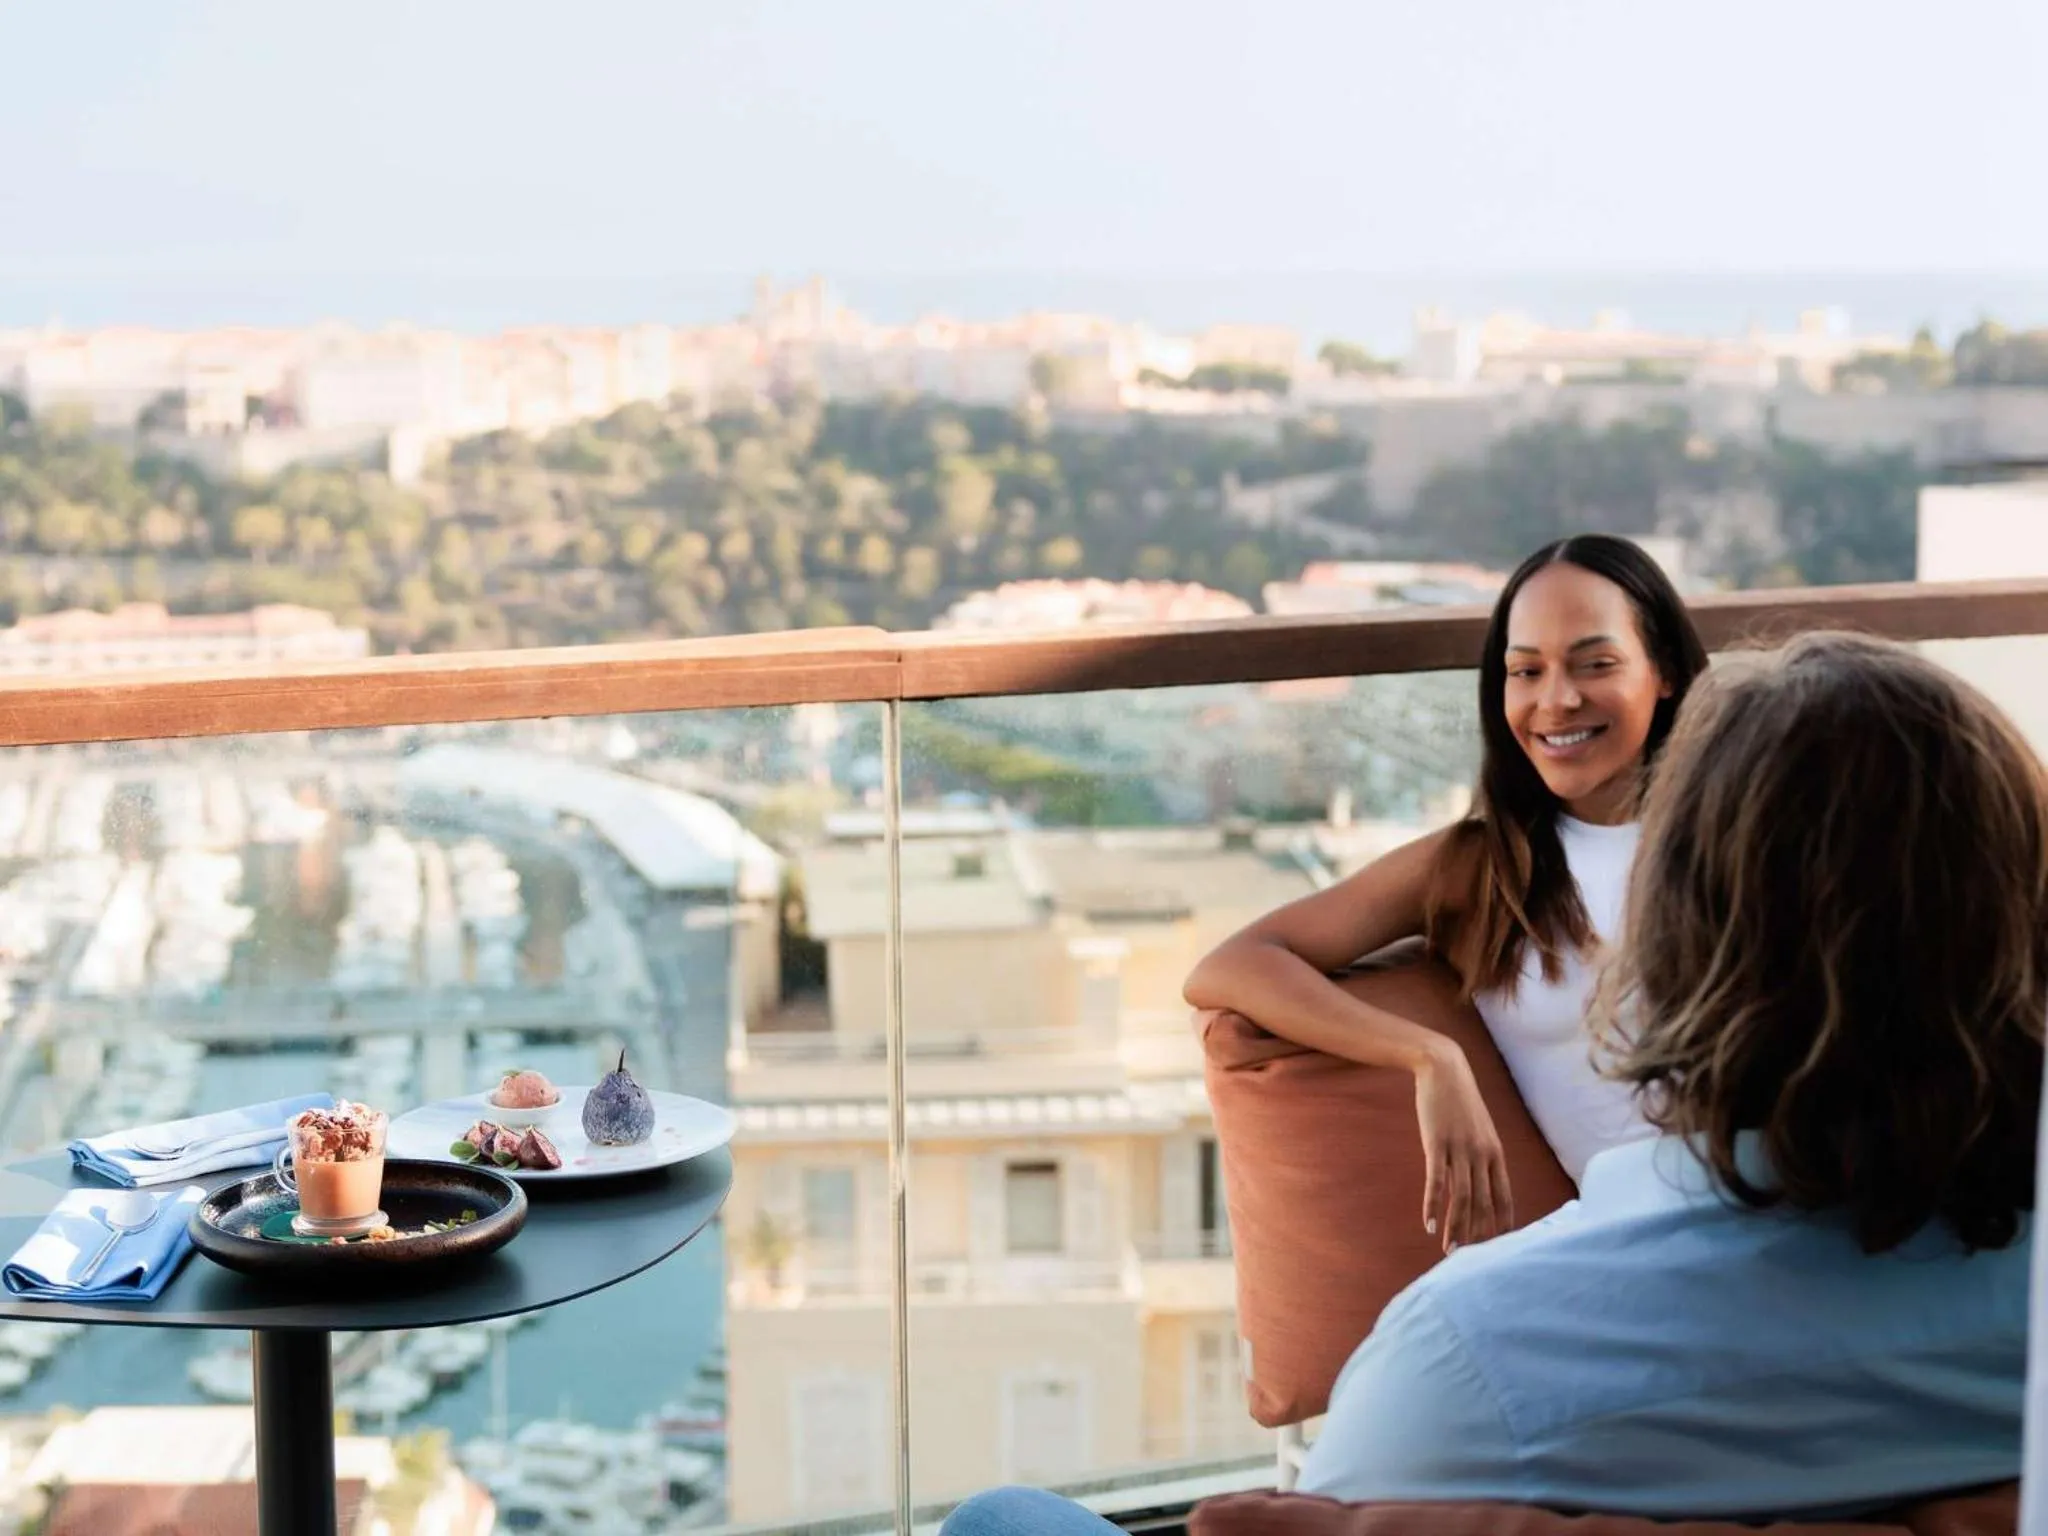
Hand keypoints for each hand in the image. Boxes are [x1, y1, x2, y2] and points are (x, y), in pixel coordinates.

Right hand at [1413, 1047, 1513, 1253]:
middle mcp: (1482, 1155)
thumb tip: (1482, 1183)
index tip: (1497, 1249)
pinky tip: (1429, 1224)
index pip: (1504, 1199)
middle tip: (1469, 1260)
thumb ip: (1482, 1156)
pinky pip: (1436, 1181)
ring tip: (1449, 1250)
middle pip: (1483, 1204)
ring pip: (1461, 1199)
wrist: (1444, 1069)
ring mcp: (1460, 1150)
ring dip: (1456, 1228)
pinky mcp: (1437, 1144)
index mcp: (1496, 1154)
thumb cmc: (1460, 1102)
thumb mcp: (1480, 1130)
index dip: (1501, 1226)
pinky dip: (1433, 1205)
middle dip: (1477, 1235)